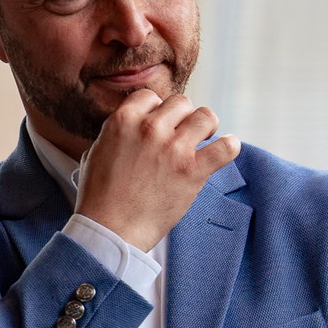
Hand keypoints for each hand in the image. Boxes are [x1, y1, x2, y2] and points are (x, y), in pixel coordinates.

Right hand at [77, 90, 239, 253]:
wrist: (111, 230)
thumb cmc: (100, 197)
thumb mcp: (97, 152)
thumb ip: (119, 133)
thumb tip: (133, 126)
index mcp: (123, 120)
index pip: (151, 96)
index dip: (157, 110)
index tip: (160, 126)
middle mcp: (150, 128)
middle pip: (181, 103)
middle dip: (183, 117)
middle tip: (182, 135)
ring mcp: (173, 148)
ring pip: (205, 116)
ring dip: (206, 127)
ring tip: (203, 140)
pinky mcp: (193, 171)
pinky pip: (225, 148)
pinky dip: (230, 147)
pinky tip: (226, 149)